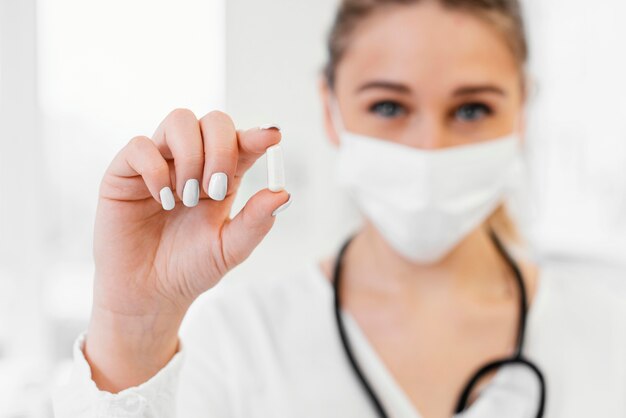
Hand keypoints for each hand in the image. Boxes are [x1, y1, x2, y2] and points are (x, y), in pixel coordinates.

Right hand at [85, 109, 289, 391]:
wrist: (149, 295)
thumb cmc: (190, 269)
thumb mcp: (229, 249)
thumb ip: (255, 221)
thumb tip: (283, 193)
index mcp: (222, 176)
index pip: (242, 141)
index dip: (257, 135)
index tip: (272, 137)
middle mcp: (193, 162)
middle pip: (213, 121)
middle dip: (222, 149)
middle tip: (216, 189)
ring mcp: (160, 163)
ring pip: (179, 120)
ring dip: (190, 156)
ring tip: (188, 197)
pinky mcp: (125, 172)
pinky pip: (140, 146)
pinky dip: (156, 170)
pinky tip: (162, 200)